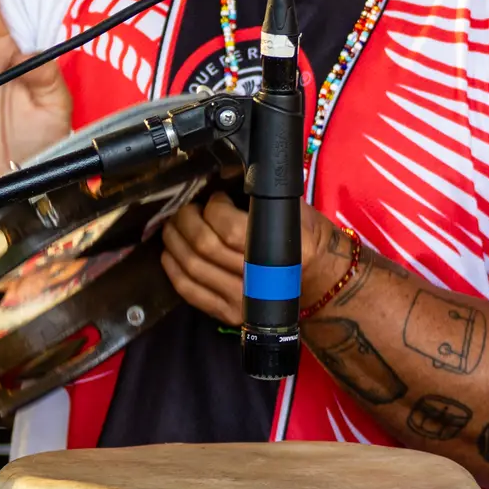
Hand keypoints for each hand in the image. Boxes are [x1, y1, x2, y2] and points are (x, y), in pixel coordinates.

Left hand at [160, 192, 332, 324]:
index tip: (216, 198)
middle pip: (205, 246)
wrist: (318, 282)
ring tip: (173, 226)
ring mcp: (243, 301)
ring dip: (175, 242)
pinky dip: (173, 270)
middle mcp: (259, 281)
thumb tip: (223, 173)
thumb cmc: (303, 238)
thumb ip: (260, 196)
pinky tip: (170, 253)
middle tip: (185, 208)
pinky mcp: (229, 315)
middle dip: (186, 221)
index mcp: (280, 250)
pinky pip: (190, 292)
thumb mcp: (293, 210)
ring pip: (192, 267)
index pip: (229, 228)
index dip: (213, 207)